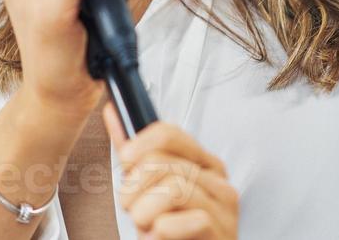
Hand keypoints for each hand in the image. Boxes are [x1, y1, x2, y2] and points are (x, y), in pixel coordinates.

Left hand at [105, 106, 238, 239]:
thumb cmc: (171, 231)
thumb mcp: (149, 189)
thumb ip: (135, 153)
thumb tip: (114, 113)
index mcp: (203, 163)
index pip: (169, 133)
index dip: (139, 144)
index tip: (126, 160)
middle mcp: (218, 180)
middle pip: (162, 162)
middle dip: (134, 190)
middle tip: (135, 209)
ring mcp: (224, 207)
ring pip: (172, 190)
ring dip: (145, 214)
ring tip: (148, 227)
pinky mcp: (223, 233)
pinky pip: (191, 220)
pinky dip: (164, 232)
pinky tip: (161, 237)